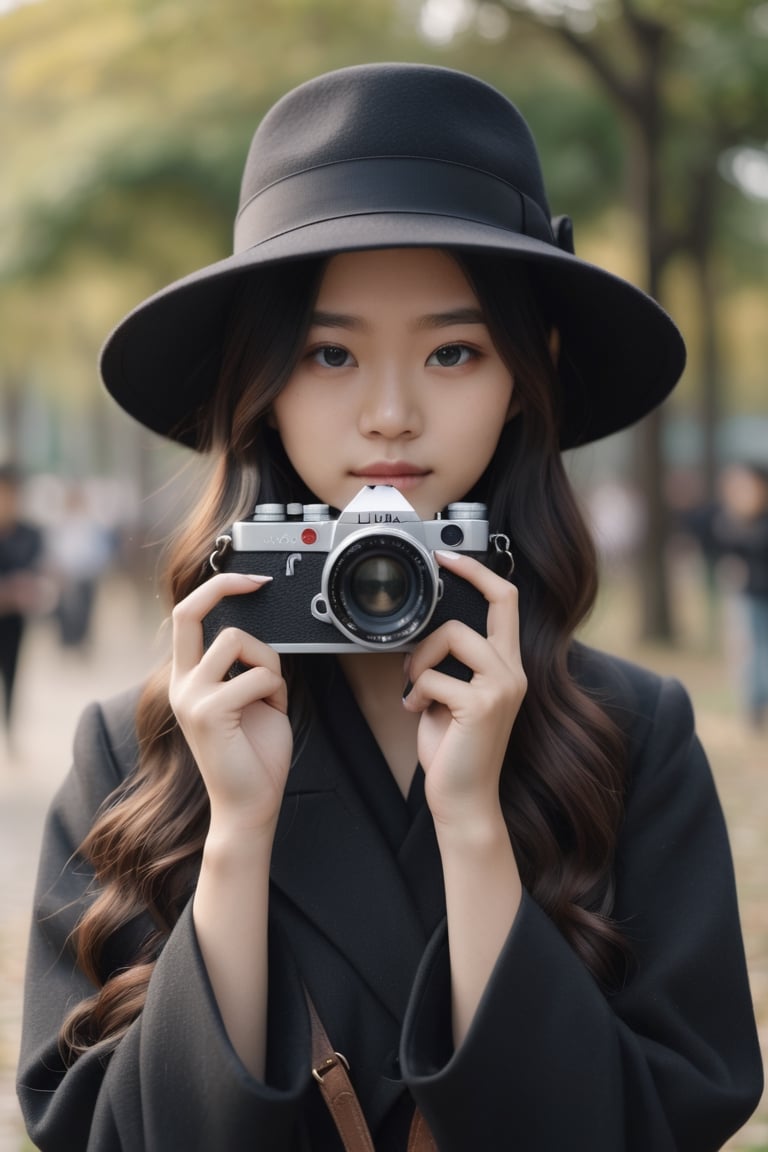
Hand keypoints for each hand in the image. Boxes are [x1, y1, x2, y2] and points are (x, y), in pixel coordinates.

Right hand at [169, 573, 292, 837]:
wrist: (251, 805)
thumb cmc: (255, 754)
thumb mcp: (251, 697)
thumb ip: (246, 665)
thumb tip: (260, 631)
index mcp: (188, 679)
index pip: (185, 616)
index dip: (215, 588)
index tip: (249, 578)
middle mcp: (181, 684)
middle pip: (188, 611)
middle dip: (226, 586)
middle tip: (258, 581)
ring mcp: (190, 697)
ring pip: (236, 640)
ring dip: (268, 661)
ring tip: (271, 693)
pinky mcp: (208, 712)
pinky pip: (258, 675)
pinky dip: (276, 689)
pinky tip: (271, 711)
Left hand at [402, 551, 525, 835]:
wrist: (463, 800)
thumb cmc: (453, 750)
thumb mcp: (450, 696)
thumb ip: (447, 664)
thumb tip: (421, 636)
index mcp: (507, 666)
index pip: (505, 601)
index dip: (478, 572)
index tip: (448, 558)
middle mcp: (513, 671)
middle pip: (488, 605)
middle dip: (444, 613)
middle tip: (416, 651)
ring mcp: (503, 687)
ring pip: (453, 634)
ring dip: (421, 660)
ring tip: (415, 689)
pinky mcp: (483, 704)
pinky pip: (435, 676)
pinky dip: (415, 692)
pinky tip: (415, 712)